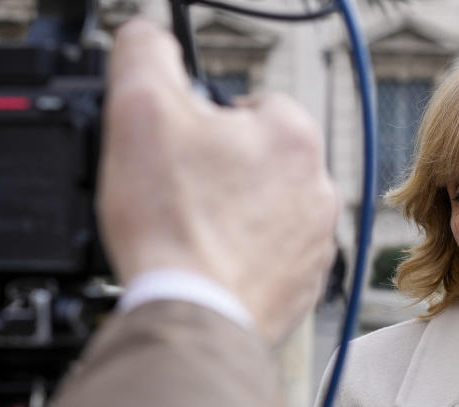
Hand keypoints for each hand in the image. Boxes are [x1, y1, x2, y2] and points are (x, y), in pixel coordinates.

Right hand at [99, 19, 338, 345]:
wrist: (195, 316)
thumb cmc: (174, 226)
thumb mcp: (140, 110)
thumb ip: (145, 55)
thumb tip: (147, 38)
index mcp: (292, 135)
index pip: (249, 104)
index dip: (204, 123)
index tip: (180, 150)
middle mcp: (318, 186)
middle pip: (258, 159)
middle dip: (221, 171)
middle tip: (180, 194)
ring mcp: (316, 241)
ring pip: (266, 209)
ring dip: (233, 214)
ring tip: (195, 233)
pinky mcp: (306, 285)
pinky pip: (272, 256)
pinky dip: (244, 258)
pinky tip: (212, 265)